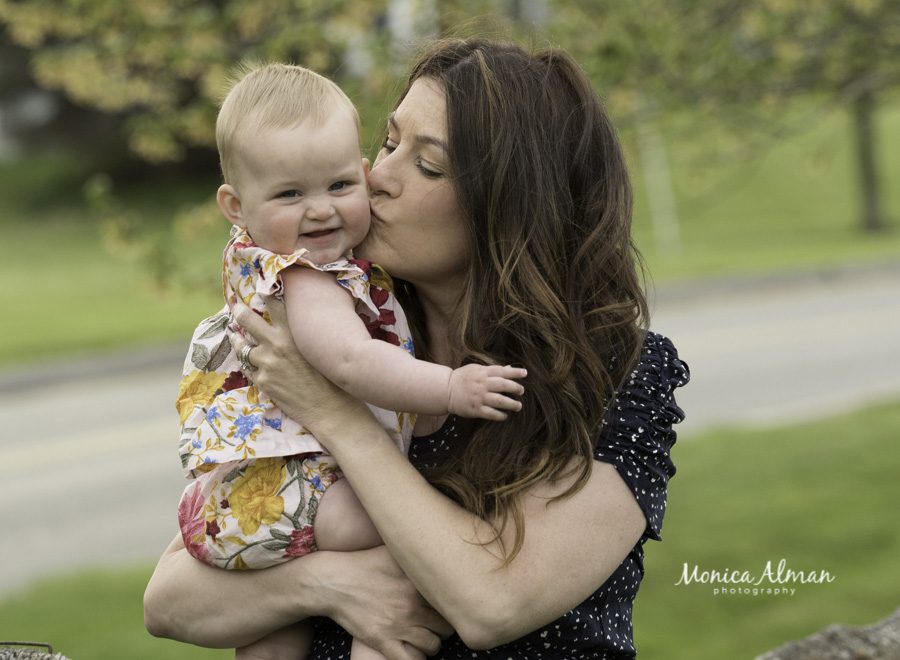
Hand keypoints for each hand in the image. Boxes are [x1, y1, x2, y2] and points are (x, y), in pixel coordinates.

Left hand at [229, 296, 371, 437]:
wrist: (329, 408)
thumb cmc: (332, 379)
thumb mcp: (318, 349)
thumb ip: (302, 336)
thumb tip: (292, 326)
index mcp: (294, 333)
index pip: (275, 304)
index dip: (265, 294)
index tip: (259, 288)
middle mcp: (277, 344)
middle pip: (248, 320)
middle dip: (239, 312)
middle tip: (235, 307)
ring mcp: (266, 363)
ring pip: (244, 348)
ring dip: (239, 342)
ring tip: (234, 337)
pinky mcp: (262, 381)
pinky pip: (248, 368)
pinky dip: (248, 365)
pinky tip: (249, 363)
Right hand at [322, 546, 452, 658]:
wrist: (333, 582)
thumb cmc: (363, 564)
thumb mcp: (393, 553)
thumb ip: (416, 555)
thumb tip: (435, 548)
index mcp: (417, 584)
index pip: (449, 602)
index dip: (450, 605)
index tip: (446, 605)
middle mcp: (411, 606)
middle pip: (446, 626)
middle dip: (443, 626)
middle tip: (435, 623)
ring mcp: (398, 626)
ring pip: (433, 646)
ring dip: (431, 643)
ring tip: (425, 636)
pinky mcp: (382, 641)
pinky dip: (416, 658)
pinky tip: (412, 650)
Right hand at [447, 364, 526, 420]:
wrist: (445, 390)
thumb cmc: (462, 378)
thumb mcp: (476, 369)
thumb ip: (492, 369)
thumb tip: (510, 368)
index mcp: (482, 373)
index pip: (502, 371)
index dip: (514, 372)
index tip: (525, 374)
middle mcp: (482, 384)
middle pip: (503, 385)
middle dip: (515, 388)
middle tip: (522, 391)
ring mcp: (479, 398)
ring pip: (500, 401)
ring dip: (512, 404)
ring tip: (518, 406)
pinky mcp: (475, 410)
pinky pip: (491, 414)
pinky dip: (500, 415)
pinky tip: (505, 415)